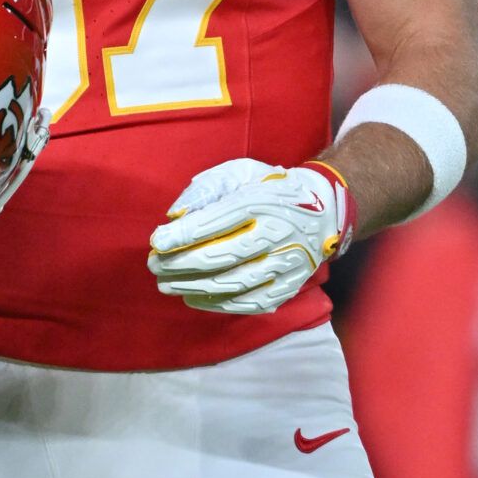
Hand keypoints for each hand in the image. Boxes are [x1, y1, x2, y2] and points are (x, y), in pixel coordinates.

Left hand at [147, 159, 352, 314]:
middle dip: (182, 263)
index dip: (183, 235)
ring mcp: (287, 264)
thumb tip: (176, 215)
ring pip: (235, 282)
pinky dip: (217, 304)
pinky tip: (192, 297)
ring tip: (166, 284)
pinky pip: (250, 302)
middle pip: (224, 255)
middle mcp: (278, 234)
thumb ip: (207, 188)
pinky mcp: (289, 286)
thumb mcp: (240, 173)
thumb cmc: (269, 188)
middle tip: (154, 265)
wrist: (323, 210)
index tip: (156, 242)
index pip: (218, 221)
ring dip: (194, 286)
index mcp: (263, 201)